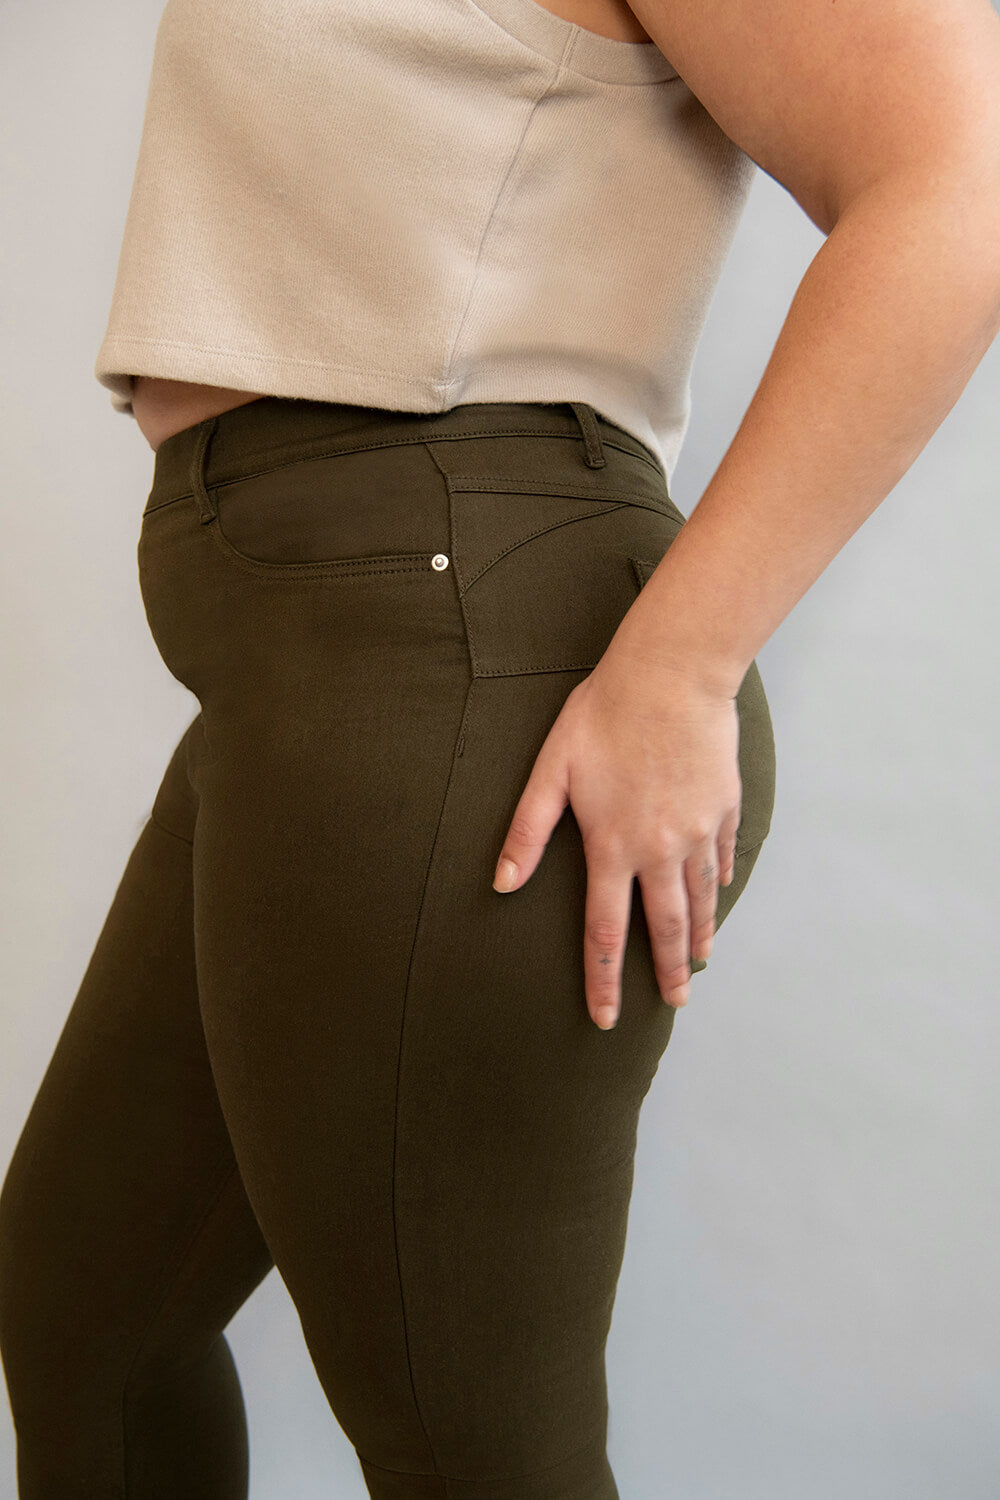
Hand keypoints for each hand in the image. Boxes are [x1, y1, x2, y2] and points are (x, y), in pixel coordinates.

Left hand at [491, 647, 741, 1028]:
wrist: (673, 674)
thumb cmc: (604, 715)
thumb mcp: (552, 769)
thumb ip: (528, 831)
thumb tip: (501, 883)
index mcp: (614, 847)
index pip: (604, 932)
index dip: (603, 980)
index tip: (607, 1019)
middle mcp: (661, 850)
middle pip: (665, 928)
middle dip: (666, 974)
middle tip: (674, 1005)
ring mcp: (699, 831)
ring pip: (700, 899)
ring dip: (698, 936)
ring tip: (697, 963)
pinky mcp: (723, 808)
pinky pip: (722, 857)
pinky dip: (719, 883)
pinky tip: (717, 895)